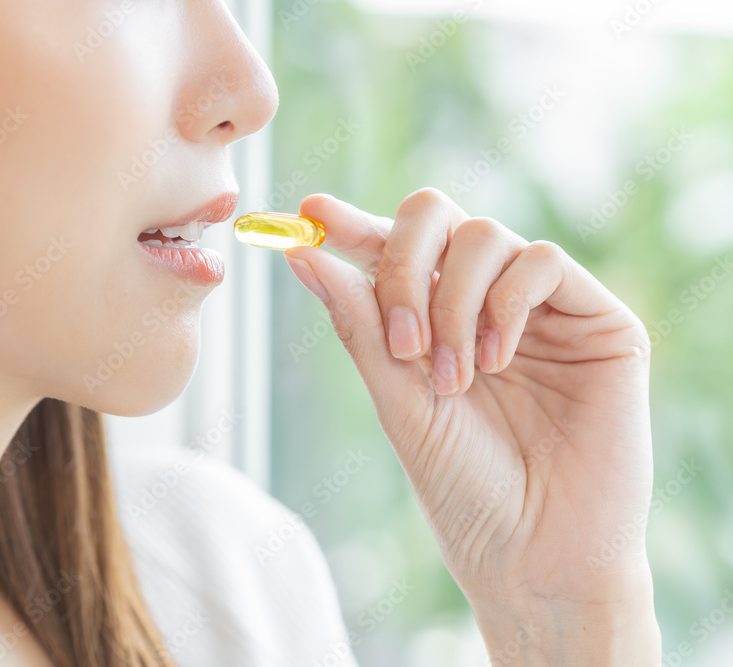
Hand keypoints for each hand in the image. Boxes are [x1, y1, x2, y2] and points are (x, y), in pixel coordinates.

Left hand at [283, 189, 659, 664]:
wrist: (535, 553)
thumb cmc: (463, 487)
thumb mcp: (397, 401)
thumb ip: (359, 324)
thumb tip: (302, 255)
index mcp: (432, 318)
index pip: (388, 249)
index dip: (349, 225)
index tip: (308, 215)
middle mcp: (482, 301)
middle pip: (435, 217)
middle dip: (401, 264)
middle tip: (399, 341)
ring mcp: (539, 307)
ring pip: (484, 235)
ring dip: (453, 303)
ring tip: (453, 378)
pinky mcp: (596, 319)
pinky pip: (542, 261)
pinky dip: (506, 303)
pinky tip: (497, 362)